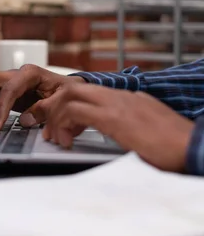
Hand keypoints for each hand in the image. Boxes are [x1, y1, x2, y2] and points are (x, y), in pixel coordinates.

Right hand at [0, 65, 85, 130]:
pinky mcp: (1, 91)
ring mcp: (6, 82)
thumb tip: (25, 119)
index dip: (2, 107)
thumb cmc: (67, 93)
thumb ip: (45, 109)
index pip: (10, 88)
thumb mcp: (63, 100)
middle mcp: (14, 74)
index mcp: (30, 73)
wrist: (70, 91)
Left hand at [41, 83, 193, 171]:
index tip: (61, 123)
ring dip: (56, 116)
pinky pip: (77, 111)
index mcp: (129, 99)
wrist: (194, 148)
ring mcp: (118, 104)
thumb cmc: (176, 147)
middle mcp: (121, 97)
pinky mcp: (115, 118)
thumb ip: (131, 127)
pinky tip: (67, 141)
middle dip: (53, 106)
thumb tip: (118, 134)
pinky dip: (64, 124)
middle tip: (45, 127)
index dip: (68, 106)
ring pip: (71, 95)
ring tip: (54, 138)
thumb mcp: (148, 132)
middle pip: (74, 88)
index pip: (89, 92)